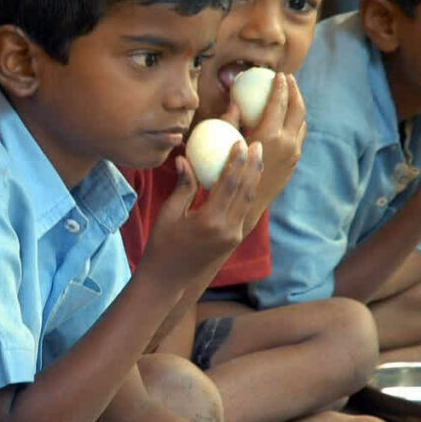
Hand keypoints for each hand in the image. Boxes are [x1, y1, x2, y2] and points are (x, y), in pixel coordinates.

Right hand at [139, 139, 262, 293]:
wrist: (168, 278)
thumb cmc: (162, 244)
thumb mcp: (170, 213)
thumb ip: (183, 186)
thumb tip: (184, 159)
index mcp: (210, 221)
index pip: (228, 185)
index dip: (236, 162)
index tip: (240, 142)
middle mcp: (227, 229)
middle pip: (245, 191)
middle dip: (252, 166)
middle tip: (257, 144)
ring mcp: (233, 236)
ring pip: (249, 201)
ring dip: (254, 177)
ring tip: (258, 157)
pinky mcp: (234, 240)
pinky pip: (244, 210)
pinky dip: (248, 192)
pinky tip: (249, 178)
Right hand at [238, 73, 305, 227]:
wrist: (242, 213)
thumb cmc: (226, 176)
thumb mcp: (222, 146)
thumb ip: (228, 123)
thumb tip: (233, 101)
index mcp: (267, 139)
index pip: (278, 105)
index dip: (279, 88)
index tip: (278, 74)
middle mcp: (285, 147)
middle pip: (297, 111)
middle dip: (294, 91)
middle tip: (288, 78)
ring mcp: (292, 157)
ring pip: (302, 125)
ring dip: (297, 107)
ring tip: (290, 94)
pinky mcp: (293, 165)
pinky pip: (298, 138)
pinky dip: (295, 123)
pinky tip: (286, 119)